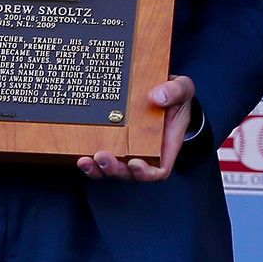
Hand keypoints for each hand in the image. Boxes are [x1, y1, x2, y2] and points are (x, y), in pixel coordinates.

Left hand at [77, 76, 194, 182]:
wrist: (161, 88)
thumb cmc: (175, 94)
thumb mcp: (182, 88)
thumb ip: (175, 92)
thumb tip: (157, 97)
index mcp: (166, 145)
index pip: (159, 170)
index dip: (146, 173)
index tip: (135, 163)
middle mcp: (146, 152)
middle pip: (130, 173)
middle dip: (116, 170)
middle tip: (103, 158)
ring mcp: (128, 149)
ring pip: (113, 169)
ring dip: (99, 170)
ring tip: (86, 160)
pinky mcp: (114, 142)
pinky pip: (101, 158)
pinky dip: (91, 161)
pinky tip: (80, 155)